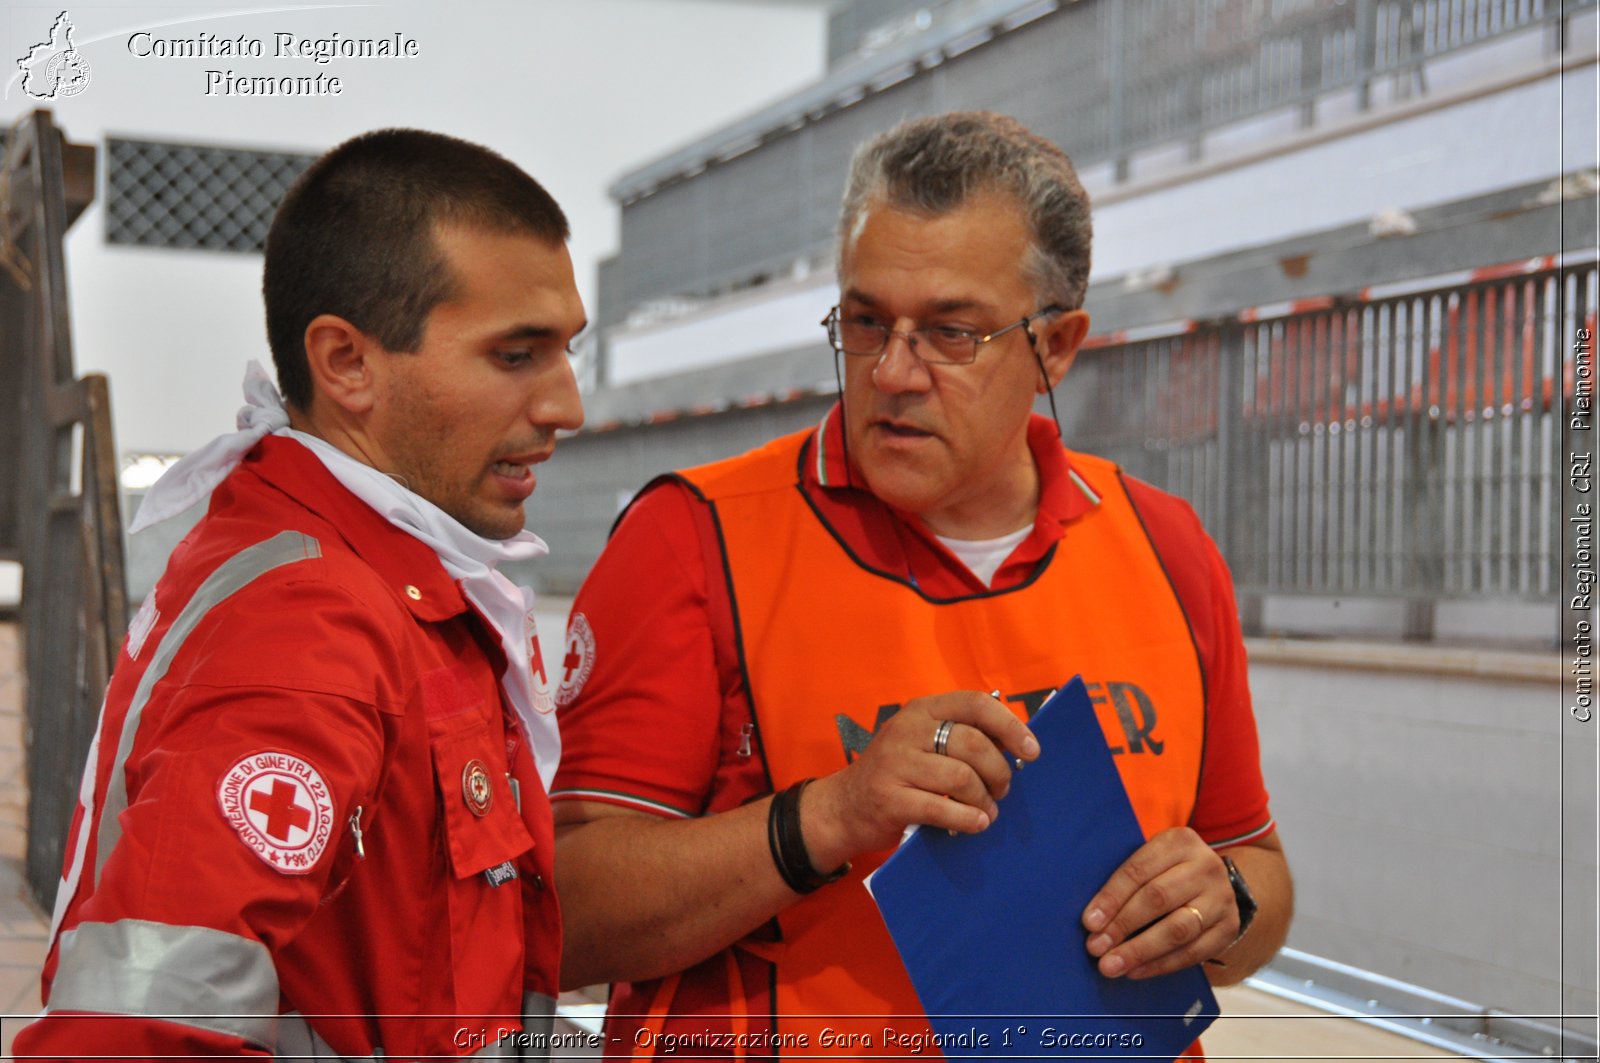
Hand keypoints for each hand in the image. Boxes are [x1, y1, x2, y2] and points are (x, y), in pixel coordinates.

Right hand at [803, 690, 1040, 865]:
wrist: (844, 807)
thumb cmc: (897, 774)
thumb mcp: (922, 742)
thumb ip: (961, 736)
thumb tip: (1017, 745)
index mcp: (921, 710)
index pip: (975, 704)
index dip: (1010, 725)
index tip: (1032, 750)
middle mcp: (906, 730)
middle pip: (972, 744)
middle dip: (998, 771)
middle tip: (1003, 790)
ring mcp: (895, 764)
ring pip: (962, 777)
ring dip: (984, 799)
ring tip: (987, 811)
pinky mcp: (890, 798)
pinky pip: (942, 807)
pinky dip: (967, 818)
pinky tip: (976, 823)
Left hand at [1081, 827, 1236, 978]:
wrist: (1216, 881)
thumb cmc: (1168, 871)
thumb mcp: (1152, 859)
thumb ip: (1127, 879)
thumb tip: (1093, 917)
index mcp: (1179, 842)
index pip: (1138, 870)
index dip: (1112, 898)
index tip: (1089, 922)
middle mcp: (1205, 866)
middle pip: (1158, 899)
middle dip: (1122, 926)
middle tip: (1096, 947)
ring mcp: (1221, 898)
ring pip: (1177, 929)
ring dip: (1140, 951)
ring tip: (1112, 965)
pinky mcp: (1229, 927)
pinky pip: (1192, 952)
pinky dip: (1160, 964)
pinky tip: (1136, 971)